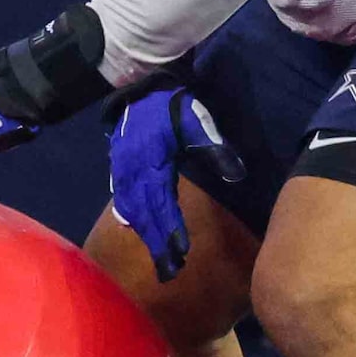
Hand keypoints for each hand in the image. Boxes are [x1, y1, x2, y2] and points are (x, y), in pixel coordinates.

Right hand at [106, 87, 243, 281]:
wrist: (141, 85)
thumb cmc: (173, 103)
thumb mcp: (196, 119)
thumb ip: (214, 146)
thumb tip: (236, 173)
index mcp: (152, 160)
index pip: (161, 201)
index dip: (170, 228)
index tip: (180, 252)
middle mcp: (132, 169)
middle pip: (144, 214)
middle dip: (157, 243)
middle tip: (171, 271)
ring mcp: (122, 169)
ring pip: (132, 210)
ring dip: (146, 235)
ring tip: (160, 259)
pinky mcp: (119, 167)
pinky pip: (122, 199)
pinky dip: (131, 218)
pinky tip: (137, 231)